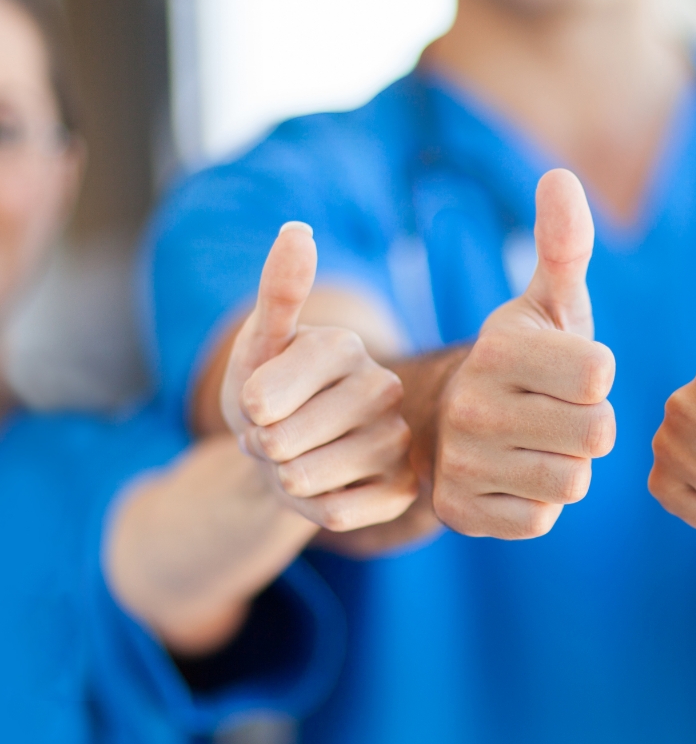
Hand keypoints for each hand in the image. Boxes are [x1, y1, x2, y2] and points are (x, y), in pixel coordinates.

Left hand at [221, 222, 418, 532]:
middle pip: (283, 442)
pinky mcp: (403, 489)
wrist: (290, 454)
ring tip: (299, 459)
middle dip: (263, 448)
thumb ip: (277, 292)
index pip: (263, 397)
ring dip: (285, 480)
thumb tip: (298, 229)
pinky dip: (313, 510)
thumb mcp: (257, 346)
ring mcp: (399, 440)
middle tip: (279, 435)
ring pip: (306, 479)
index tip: (259, 402)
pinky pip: (336, 514)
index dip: (245, 411)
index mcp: (345, 346)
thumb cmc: (267, 395)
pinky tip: (326, 488)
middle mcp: (383, 387)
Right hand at [432, 169, 615, 537]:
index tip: (565, 370)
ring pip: (572, 480)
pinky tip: (513, 476)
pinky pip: (541, 519)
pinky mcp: (459, 511)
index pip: (600, 373)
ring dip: (567, 465)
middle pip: (596, 432)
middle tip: (554, 412)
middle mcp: (472, 404)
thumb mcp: (546, 303)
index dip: (595, 375)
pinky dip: (537, 502)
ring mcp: (461, 462)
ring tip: (535, 443)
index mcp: (498, 347)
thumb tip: (560, 176)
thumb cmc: (523, 359)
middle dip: (589, 424)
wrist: (450, 421)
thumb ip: (563, 244)